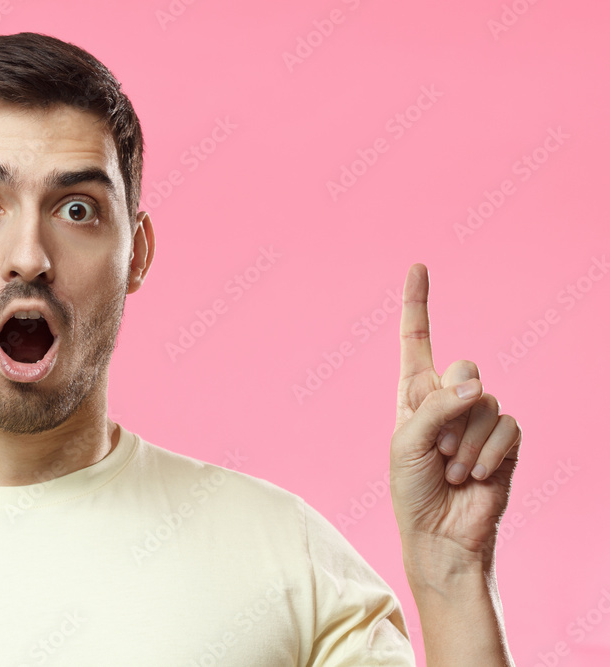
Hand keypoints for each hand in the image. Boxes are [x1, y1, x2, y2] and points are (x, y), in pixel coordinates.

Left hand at [390, 263, 521, 564]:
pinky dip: (488, 451)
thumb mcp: (405, 444)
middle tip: (436, 448)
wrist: (439, 534)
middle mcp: (448, 399)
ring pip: (485, 400)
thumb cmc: (412, 489)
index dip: (417, 304)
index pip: (416, 342)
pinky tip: (474, 476)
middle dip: (449, 408)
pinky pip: (506, 424)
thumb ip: (434, 408)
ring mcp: (479, 419)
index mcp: (414, 394)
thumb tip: (475, 387)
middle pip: (463, 367)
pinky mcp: (505, 440)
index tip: (418, 266)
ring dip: (465, 440)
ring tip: (451, 469)